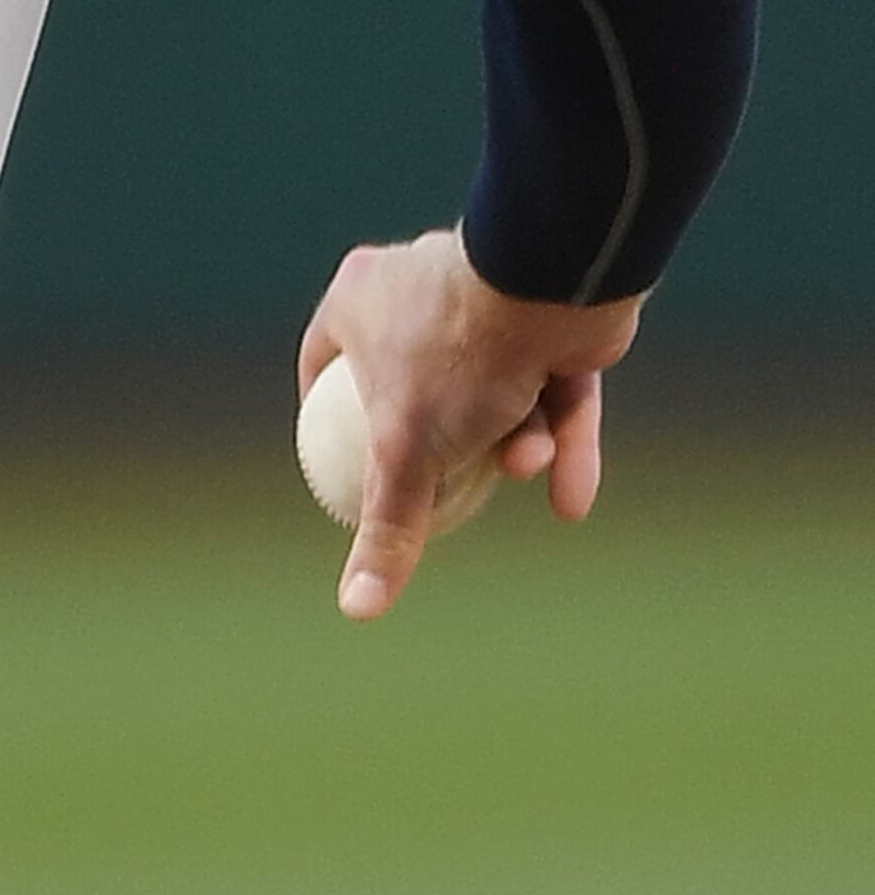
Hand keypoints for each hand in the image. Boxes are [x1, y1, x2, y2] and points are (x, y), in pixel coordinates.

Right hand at [297, 228, 641, 620]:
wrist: (555, 286)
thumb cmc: (458, 353)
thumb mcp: (407, 452)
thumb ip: (388, 524)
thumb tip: (357, 609)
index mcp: (356, 298)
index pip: (324, 362)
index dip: (331, 418)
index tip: (344, 468)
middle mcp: (417, 292)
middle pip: (417, 386)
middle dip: (448, 447)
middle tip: (454, 482)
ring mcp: (489, 304)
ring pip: (493, 393)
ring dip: (515, 442)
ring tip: (528, 466)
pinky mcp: (552, 321)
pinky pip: (552, 392)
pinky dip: (562, 440)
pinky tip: (570, 497)